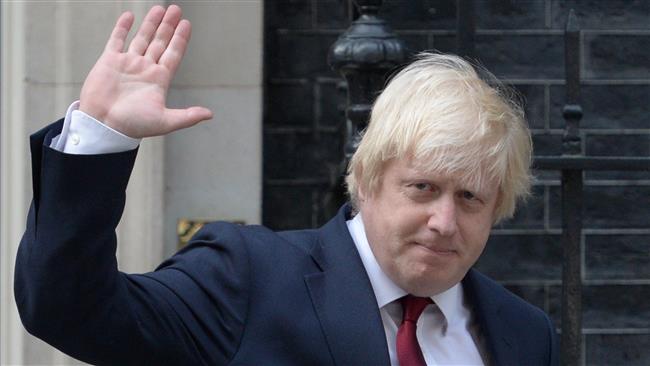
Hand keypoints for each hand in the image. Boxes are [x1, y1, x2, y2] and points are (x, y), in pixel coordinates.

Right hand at [79, 5, 212, 137]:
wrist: (103, 126)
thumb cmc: (133, 126)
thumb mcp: (164, 121)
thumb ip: (187, 116)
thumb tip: (209, 115)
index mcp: (159, 80)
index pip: (173, 54)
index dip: (180, 39)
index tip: (186, 25)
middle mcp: (145, 69)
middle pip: (160, 42)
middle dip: (168, 26)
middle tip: (176, 9)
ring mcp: (127, 64)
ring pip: (142, 38)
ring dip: (151, 23)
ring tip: (160, 9)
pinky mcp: (109, 61)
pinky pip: (117, 40)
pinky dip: (122, 28)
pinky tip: (130, 16)